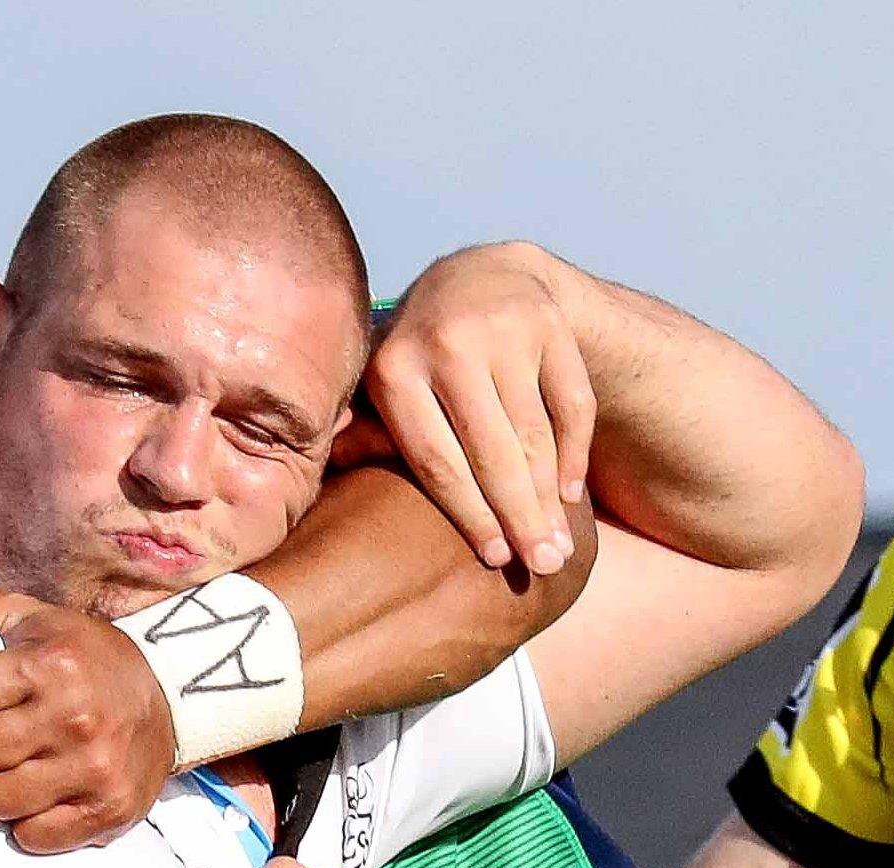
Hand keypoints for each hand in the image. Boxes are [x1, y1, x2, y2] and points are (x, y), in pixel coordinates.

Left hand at [0, 590, 174, 852]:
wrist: (169, 696)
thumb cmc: (86, 656)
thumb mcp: (35, 618)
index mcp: (53, 666)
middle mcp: (74, 719)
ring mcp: (94, 770)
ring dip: (0, 786)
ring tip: (20, 765)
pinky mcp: (108, 812)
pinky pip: (33, 836)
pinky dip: (30, 820)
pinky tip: (44, 793)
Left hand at [363, 241, 595, 574]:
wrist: (481, 275)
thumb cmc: (419, 352)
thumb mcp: (381, 378)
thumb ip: (364, 429)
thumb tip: (319, 488)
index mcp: (394, 369)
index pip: (435, 460)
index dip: (468, 514)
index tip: (492, 559)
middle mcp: (448, 346)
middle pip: (491, 453)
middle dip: (519, 518)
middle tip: (539, 567)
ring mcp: (504, 332)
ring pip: (534, 435)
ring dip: (549, 498)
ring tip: (559, 547)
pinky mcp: (550, 326)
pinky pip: (571, 405)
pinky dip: (574, 453)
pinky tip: (569, 494)